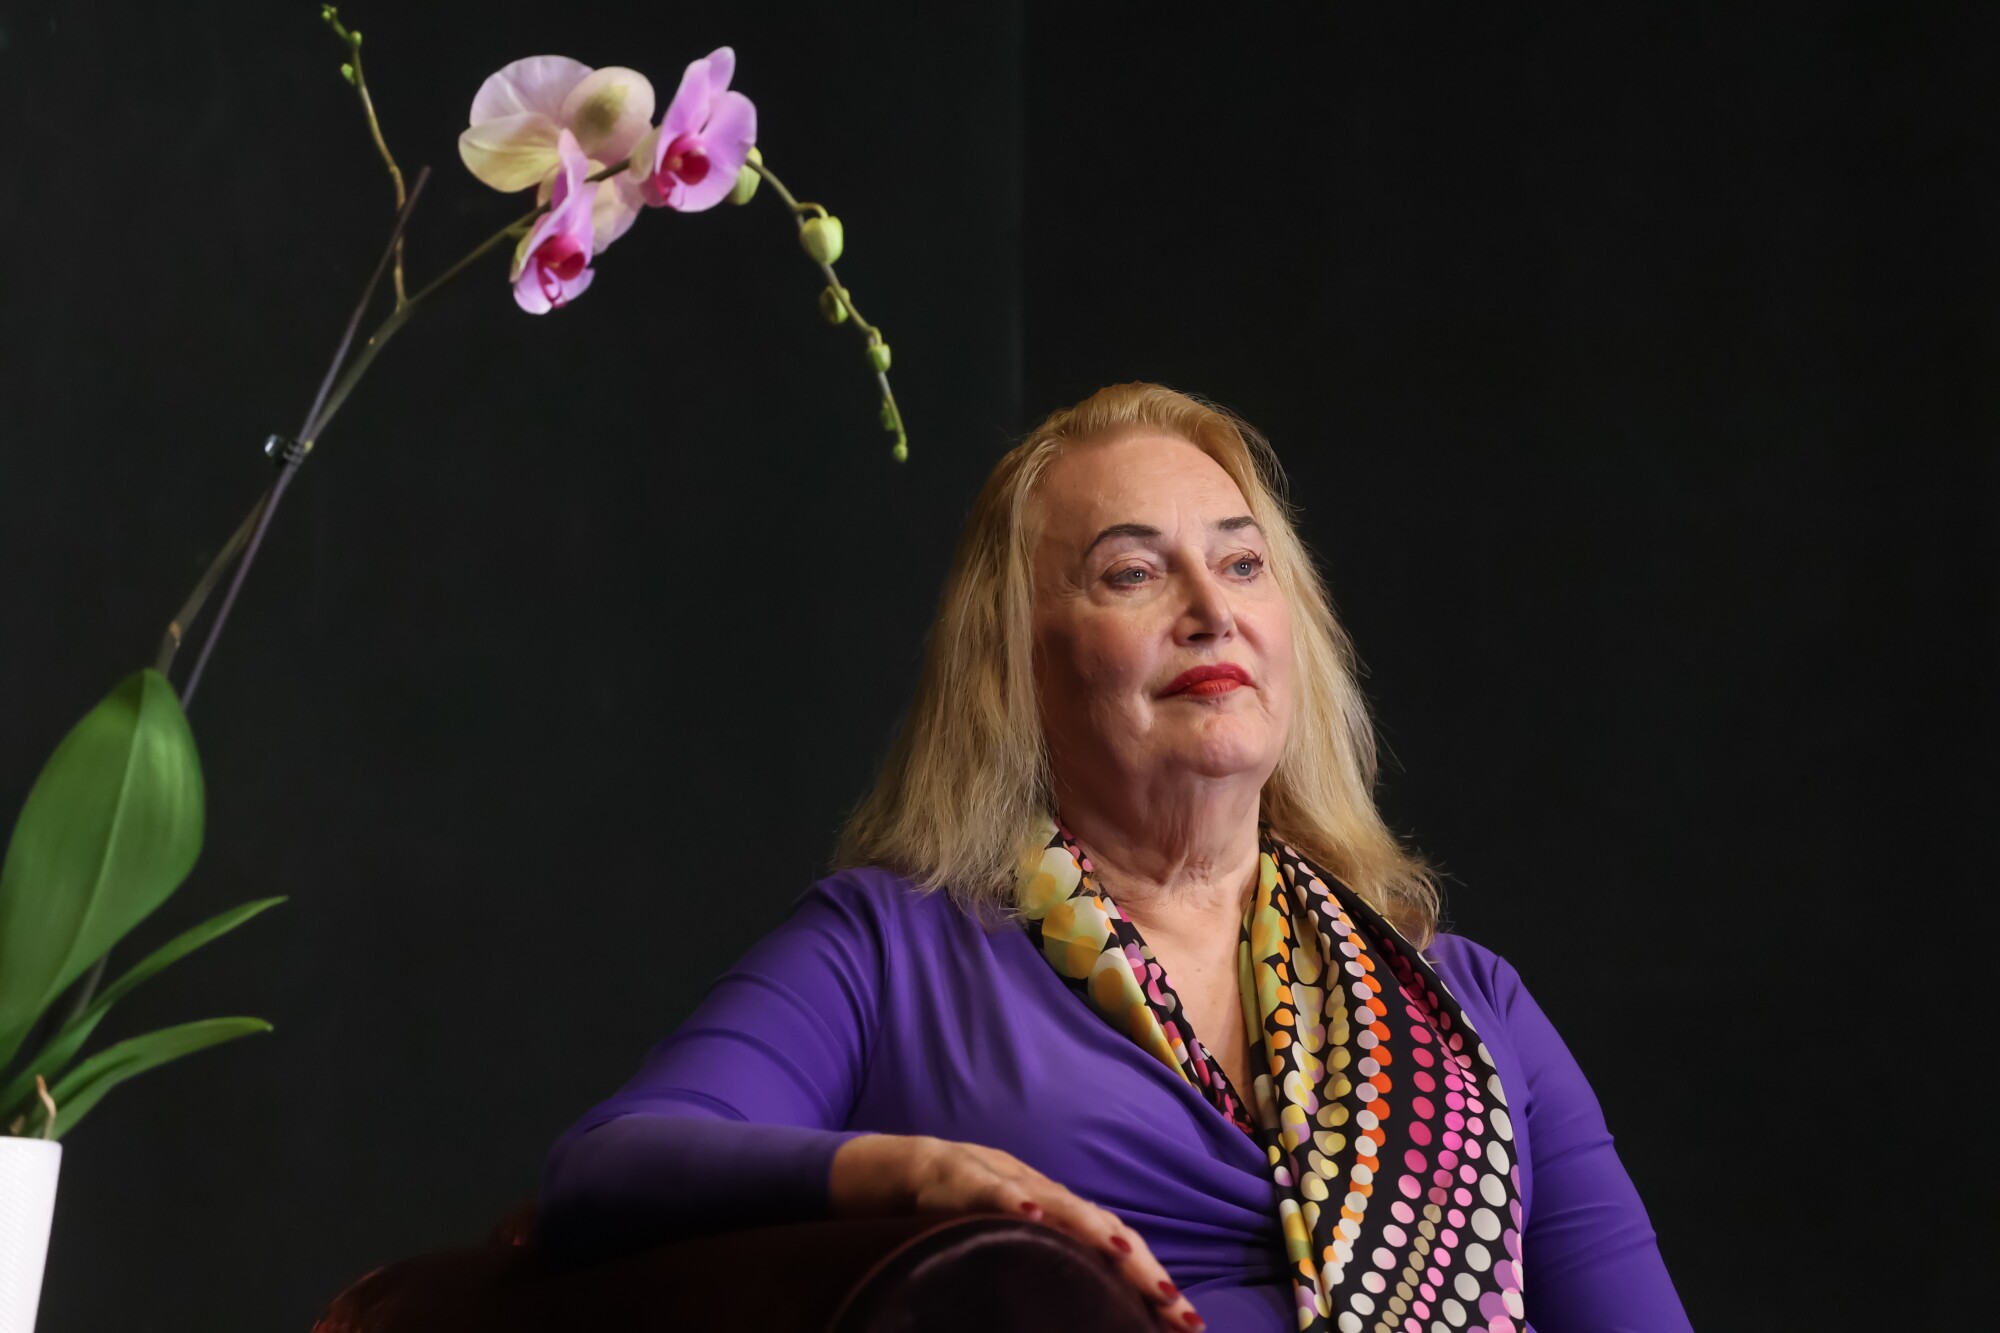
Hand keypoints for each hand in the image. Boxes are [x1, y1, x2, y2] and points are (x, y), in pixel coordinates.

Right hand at [830, 1133, 1205, 1330]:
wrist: (881, 1171)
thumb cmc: (946, 1218)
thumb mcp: (998, 1247)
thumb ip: (1040, 1269)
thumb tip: (1082, 1314)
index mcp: (1051, 1212)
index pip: (1113, 1245)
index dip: (1150, 1280)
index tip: (1187, 1324)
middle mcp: (1036, 1190)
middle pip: (1101, 1225)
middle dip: (1142, 1267)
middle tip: (1175, 1308)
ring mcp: (995, 1176)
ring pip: (1054, 1201)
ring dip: (1093, 1231)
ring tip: (1127, 1261)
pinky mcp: (948, 1172)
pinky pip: (981, 1185)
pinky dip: (1008, 1199)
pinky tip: (1031, 1214)